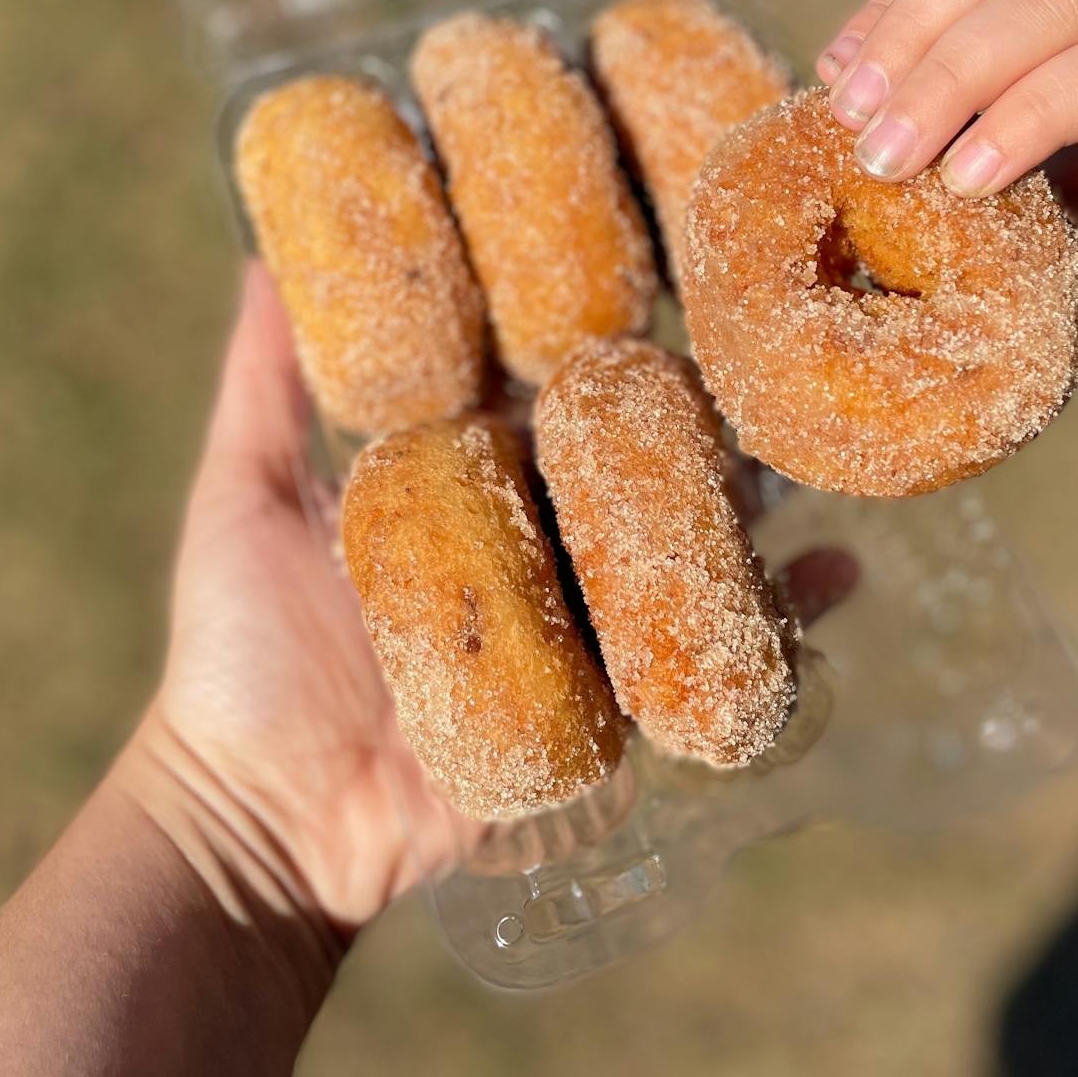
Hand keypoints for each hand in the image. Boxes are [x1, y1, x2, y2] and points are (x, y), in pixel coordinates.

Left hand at [115, 266, 863, 935]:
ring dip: (749, 508)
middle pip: (626, 468)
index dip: (594, 340)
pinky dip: (775, 622)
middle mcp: (528, 546)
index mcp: (456, 486)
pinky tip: (840, 575)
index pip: (541, 397)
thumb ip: (262, 388)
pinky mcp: (604, 708)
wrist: (262, 818)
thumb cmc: (236, 656)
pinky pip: (697, 659)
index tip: (656, 269)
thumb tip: (260, 258)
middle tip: (766, 353)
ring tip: (815, 453)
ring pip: (676, 552)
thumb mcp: (242, 502)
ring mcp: (573, 628)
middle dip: (692, 420)